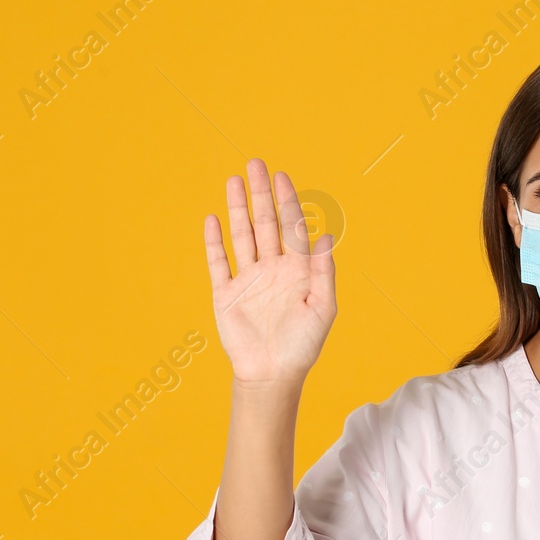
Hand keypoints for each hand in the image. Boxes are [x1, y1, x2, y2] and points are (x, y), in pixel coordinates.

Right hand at [203, 159, 335, 386]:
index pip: (292, 228)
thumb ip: (323, 272)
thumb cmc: (303, 346)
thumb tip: (326, 236)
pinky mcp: (226, 293)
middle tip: (256, 163)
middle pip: (265, 223)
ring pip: (242, 236)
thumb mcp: (322, 309)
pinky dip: (215, 242)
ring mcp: (248, 279)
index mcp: (297, 271)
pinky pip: (219, 262)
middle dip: (261, 194)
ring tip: (234, 180)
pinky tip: (213, 219)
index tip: (282, 177)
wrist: (272, 375)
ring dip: (238, 208)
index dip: (288, 202)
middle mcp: (272, 269)